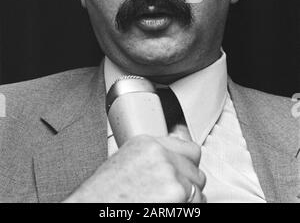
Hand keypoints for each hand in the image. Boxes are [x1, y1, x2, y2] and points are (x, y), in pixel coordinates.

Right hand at [63, 126, 205, 202]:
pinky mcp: (176, 195)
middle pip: (196, 170)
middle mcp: (160, 154)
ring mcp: (169, 174)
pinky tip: (165, 210)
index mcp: (147, 144)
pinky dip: (187, 211)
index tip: (185, 173)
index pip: (189, 149)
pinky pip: (197, 205)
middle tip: (171, 197)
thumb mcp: (124, 163)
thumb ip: (151, 158)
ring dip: (188, 202)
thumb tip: (172, 163)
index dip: (188, 165)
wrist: (89, 209)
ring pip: (198, 190)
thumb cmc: (102, 196)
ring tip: (164, 206)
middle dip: (188, 185)